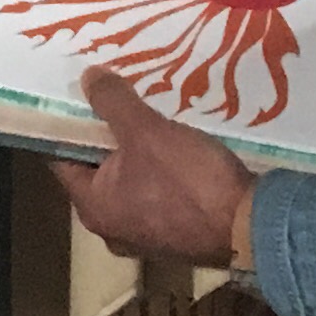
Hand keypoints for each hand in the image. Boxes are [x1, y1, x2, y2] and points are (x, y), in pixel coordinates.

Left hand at [60, 68, 258, 267]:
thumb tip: (87, 78)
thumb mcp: (147, 132)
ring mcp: (145, 237)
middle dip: (108, 137)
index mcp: (92, 208)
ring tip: (148, 118)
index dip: (70, 126)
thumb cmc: (189, 181)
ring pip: (130, 184)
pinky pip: (157, 197)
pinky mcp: (175, 237)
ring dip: (138, 154)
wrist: (251, 228)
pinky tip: (176, 147)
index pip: (64, 160)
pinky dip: (160, 174)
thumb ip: (112, 103)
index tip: (80, 97)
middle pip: (98, 172)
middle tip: (117, 100)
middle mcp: (111, 229)